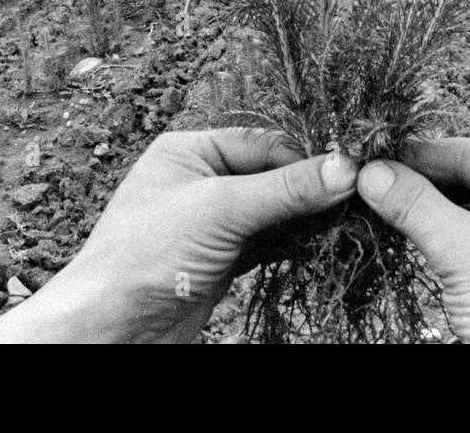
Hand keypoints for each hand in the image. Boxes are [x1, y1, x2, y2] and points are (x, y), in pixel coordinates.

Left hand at [0, 128, 357, 342]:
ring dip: (306, 219)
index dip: (307, 156)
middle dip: (310, 188)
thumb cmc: (146, 254)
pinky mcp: (221, 258)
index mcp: (190, 150)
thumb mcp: (221, 210)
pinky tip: (321, 247)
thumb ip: (285, 188)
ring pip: (273, 211)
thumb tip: (346, 167)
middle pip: (271, 174)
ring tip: (348, 223)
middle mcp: (200, 179)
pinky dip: (293, 245)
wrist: (111, 329)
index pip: (264, 141)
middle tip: (359, 197)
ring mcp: (211, 221)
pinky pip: (268, 242)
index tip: (353, 169)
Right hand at [356, 137, 469, 342]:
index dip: (420, 155)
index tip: (375, 157)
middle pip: (469, 183)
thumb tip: (373, 173)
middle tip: (372, 186)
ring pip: (468, 216)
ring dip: (428, 216)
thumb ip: (416, 206)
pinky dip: (442, 244)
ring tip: (384, 212)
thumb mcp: (465, 249)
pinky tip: (413, 244)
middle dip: (422, 186)